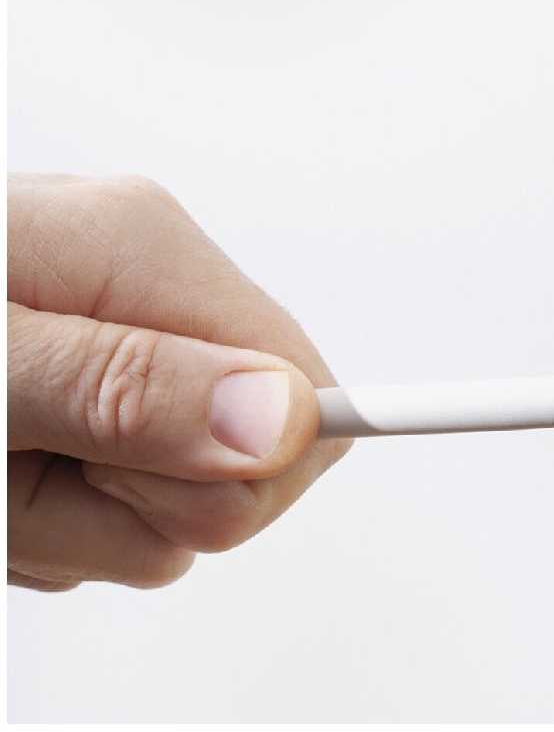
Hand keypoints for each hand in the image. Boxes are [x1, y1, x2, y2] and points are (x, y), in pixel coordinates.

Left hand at [8, 174, 347, 589]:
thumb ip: (124, 388)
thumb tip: (283, 418)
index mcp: (143, 248)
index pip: (308, 387)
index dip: (246, 474)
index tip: (143, 499)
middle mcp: (145, 291)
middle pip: (242, 460)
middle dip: (124, 508)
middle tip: (14, 465)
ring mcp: (113, 346)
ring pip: (167, 504)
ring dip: (61, 522)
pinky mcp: (79, 395)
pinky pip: (110, 507)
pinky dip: (36, 520)